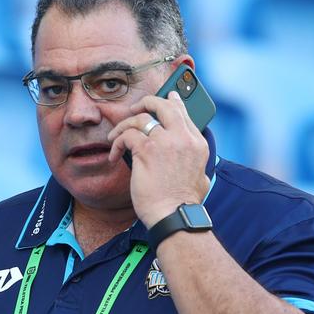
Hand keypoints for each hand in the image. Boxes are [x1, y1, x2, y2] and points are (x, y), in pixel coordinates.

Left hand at [108, 91, 210, 227]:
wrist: (175, 216)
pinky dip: (117, 142)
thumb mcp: (200, 176)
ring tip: (116, 135)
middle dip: (148, 102)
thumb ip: (194, 161)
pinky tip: (114, 154)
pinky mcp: (146, 150)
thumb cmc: (183, 204)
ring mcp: (164, 142)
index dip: (173, 102)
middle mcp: (183, 138)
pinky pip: (126, 135)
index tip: (167, 96)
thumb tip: (188, 158)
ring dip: (124, 125)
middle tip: (135, 108)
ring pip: (140, 118)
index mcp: (197, 144)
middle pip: (163, 106)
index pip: (184, 113)